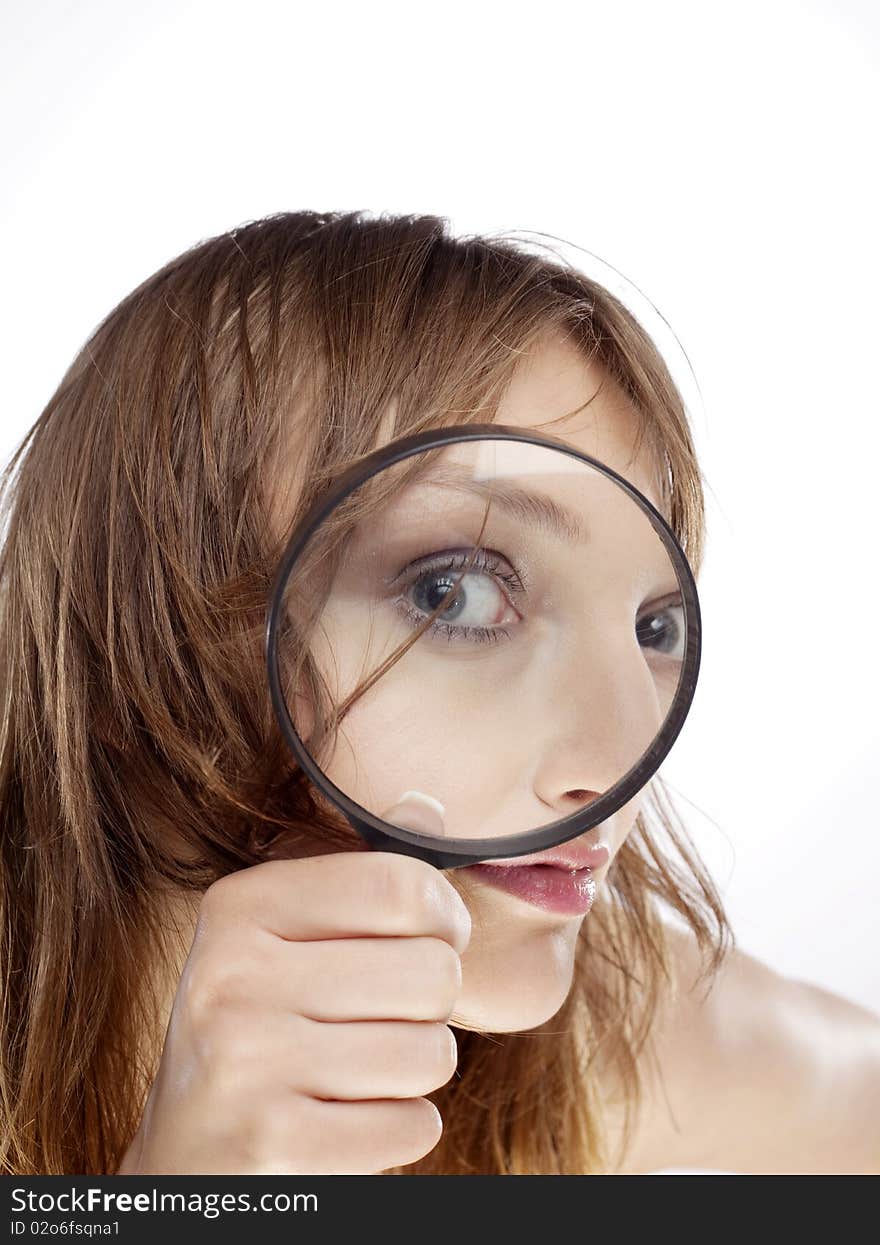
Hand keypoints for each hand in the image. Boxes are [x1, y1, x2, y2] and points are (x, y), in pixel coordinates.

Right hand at [116, 798, 469, 1174]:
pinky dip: (401, 1128)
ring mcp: (247, 1061)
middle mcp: (233, 974)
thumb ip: (360, 873)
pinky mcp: (273, 1141)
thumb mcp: (282, 935)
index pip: (403, 886)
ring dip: (417, 1070)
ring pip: (432, 1054)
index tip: (437, 936)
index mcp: (241, 905)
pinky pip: (413, 1126)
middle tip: (385, 1016)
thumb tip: (427, 807)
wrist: (186, 1155)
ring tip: (362, 1069)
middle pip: (433, 972)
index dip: (446, 915)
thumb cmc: (256, 1027)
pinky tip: (350, 1119)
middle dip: (431, 1005)